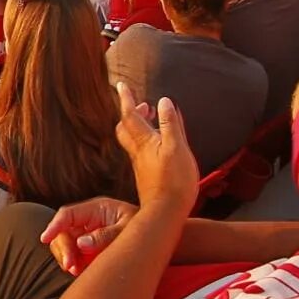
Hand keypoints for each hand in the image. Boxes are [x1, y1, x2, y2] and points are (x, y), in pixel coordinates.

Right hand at [41, 195, 136, 274]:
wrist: (161, 238)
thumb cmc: (145, 227)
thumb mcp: (128, 229)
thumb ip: (106, 236)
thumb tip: (81, 244)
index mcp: (97, 209)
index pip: (68, 214)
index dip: (54, 226)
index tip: (45, 239)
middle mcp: (89, 220)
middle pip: (63, 231)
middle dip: (63, 249)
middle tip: (69, 266)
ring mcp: (88, 234)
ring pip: (65, 244)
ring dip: (66, 258)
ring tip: (74, 271)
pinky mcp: (90, 248)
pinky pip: (73, 255)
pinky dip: (73, 264)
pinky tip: (79, 271)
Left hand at [113, 83, 199, 211]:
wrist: (167, 212)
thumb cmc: (175, 180)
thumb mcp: (177, 147)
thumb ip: (170, 124)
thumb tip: (163, 101)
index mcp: (144, 142)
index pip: (130, 115)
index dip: (126, 99)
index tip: (120, 85)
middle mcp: (138, 152)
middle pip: (126, 128)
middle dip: (130, 113)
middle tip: (142, 105)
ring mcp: (141, 164)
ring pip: (133, 140)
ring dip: (139, 126)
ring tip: (153, 120)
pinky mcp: (146, 175)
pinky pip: (141, 151)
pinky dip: (147, 140)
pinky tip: (158, 145)